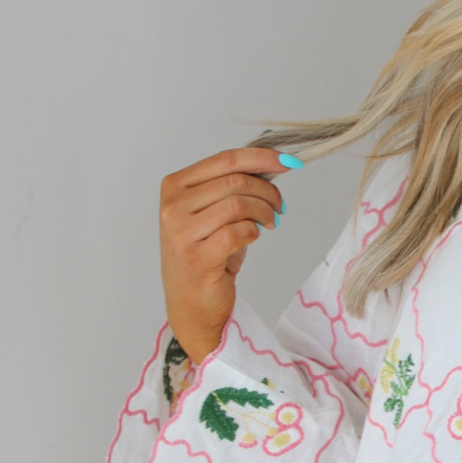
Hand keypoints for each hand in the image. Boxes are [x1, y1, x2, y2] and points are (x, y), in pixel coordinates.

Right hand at [158, 146, 298, 363]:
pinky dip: (254, 232)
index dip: (261, 157)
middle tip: (280, 206)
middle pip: (235, 181)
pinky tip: (255, 236)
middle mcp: (173, 206)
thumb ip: (233, 189)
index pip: (224, 159)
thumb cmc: (206, 257)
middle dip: (268, 191)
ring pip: (239, 204)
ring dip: (265, 211)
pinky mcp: (197, 257)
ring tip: (271, 222)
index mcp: (175, 186)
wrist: (192, 305)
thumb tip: (272, 165)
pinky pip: (239, 232)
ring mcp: (181, 232)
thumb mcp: (215, 215)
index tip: (289, 162)